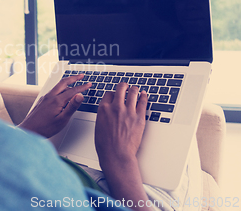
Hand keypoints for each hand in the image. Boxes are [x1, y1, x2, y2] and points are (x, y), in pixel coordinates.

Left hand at [18, 75, 90, 137]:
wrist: (29, 130)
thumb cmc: (45, 127)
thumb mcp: (62, 119)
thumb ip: (72, 107)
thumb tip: (80, 96)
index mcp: (57, 100)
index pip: (73, 90)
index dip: (82, 87)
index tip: (89, 84)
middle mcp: (50, 96)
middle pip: (63, 82)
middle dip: (74, 78)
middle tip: (81, 76)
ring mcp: (45, 98)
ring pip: (57, 86)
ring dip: (67, 82)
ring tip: (74, 83)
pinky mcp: (42, 101)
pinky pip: (53, 90)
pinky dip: (60, 88)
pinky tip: (62, 93)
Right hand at [94, 83, 151, 209]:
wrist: (116, 155)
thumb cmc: (106, 145)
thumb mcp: (98, 126)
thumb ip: (104, 115)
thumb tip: (108, 112)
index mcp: (103, 109)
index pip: (109, 94)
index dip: (113, 94)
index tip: (115, 95)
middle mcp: (116, 107)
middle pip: (120, 88)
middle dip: (123, 86)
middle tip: (125, 87)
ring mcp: (128, 111)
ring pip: (132, 92)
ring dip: (134, 89)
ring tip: (135, 89)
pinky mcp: (139, 117)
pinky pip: (143, 102)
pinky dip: (144, 96)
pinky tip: (144, 94)